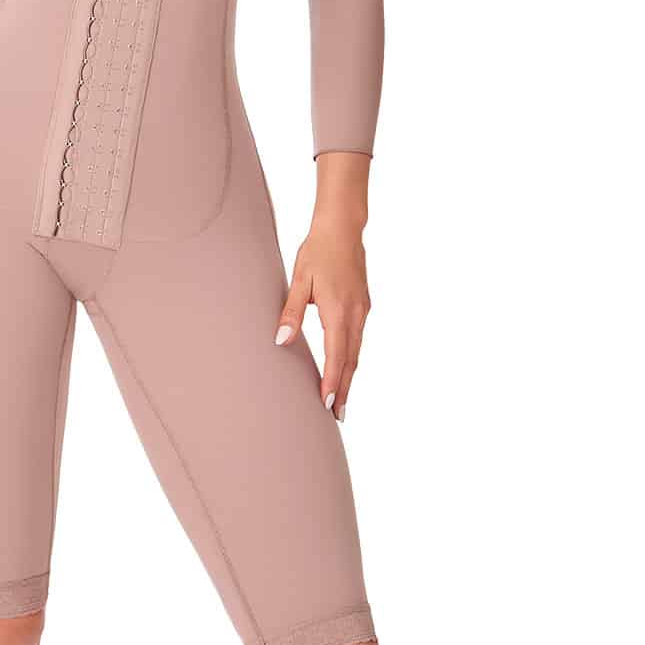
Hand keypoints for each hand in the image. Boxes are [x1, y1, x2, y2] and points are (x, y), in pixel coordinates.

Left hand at [273, 212, 370, 422]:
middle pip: (350, 361)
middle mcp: (355, 315)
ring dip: (349, 376)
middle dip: (344, 389)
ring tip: (341, 399)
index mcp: (338, 311)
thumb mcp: (299, 280)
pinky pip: (358, 339)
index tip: (328, 405)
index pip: (336, 356)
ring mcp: (363, 310)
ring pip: (356, 351)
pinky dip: (352, 358)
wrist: (343, 227)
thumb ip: (291, 312)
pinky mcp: (363, 305)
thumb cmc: (318, 251)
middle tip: (338, 416)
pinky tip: (345, 366)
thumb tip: (281, 340)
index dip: (332, 382)